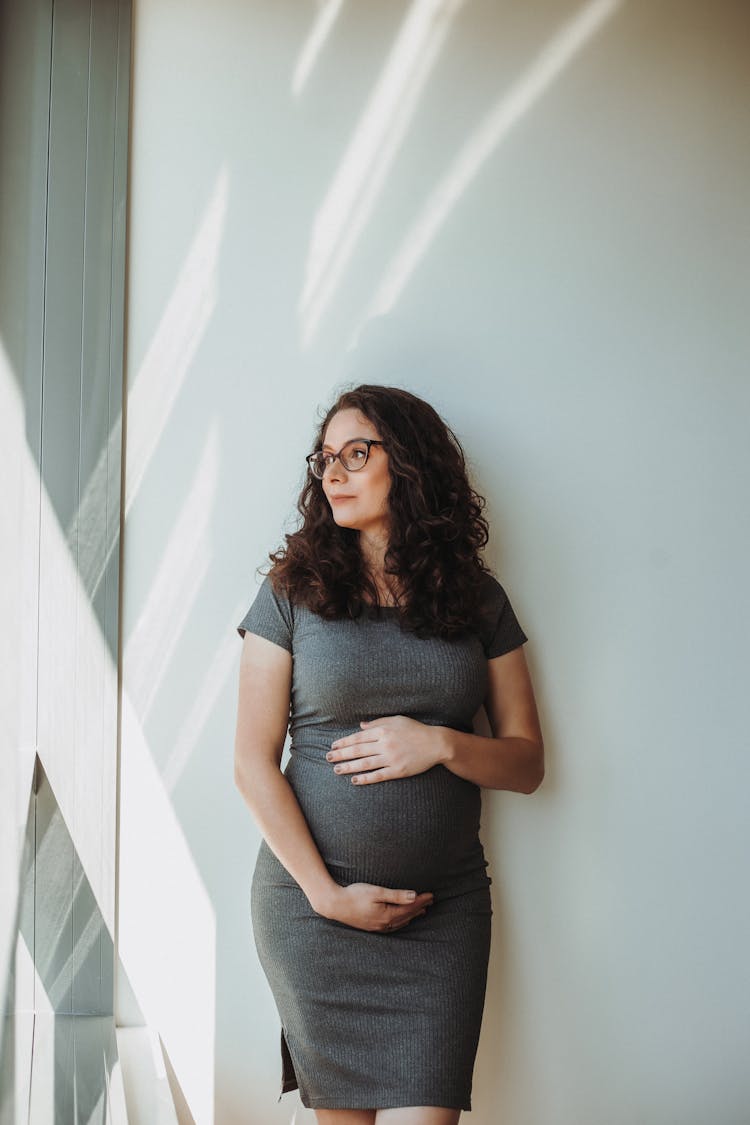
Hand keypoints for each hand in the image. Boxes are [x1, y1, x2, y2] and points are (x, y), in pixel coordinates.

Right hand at [315, 882, 433, 932]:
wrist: (335, 904)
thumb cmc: (354, 895)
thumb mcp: (376, 892)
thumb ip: (396, 895)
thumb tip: (413, 896)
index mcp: (387, 915)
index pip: (409, 907)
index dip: (421, 901)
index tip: (431, 895)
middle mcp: (384, 924)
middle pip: (407, 915)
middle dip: (419, 907)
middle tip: (431, 901)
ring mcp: (378, 927)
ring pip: (401, 922)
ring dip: (412, 915)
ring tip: (422, 910)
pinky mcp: (372, 926)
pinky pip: (392, 926)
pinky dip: (401, 921)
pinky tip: (402, 919)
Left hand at [326, 715, 446, 784]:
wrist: (436, 743)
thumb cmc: (416, 730)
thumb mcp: (397, 720)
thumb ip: (378, 722)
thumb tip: (361, 726)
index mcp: (384, 731)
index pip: (358, 737)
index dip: (344, 742)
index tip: (333, 746)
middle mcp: (385, 744)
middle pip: (358, 750)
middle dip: (341, 754)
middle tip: (328, 758)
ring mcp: (391, 759)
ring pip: (365, 764)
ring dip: (349, 767)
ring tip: (336, 770)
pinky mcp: (398, 771)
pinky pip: (378, 775)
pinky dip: (365, 779)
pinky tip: (355, 780)